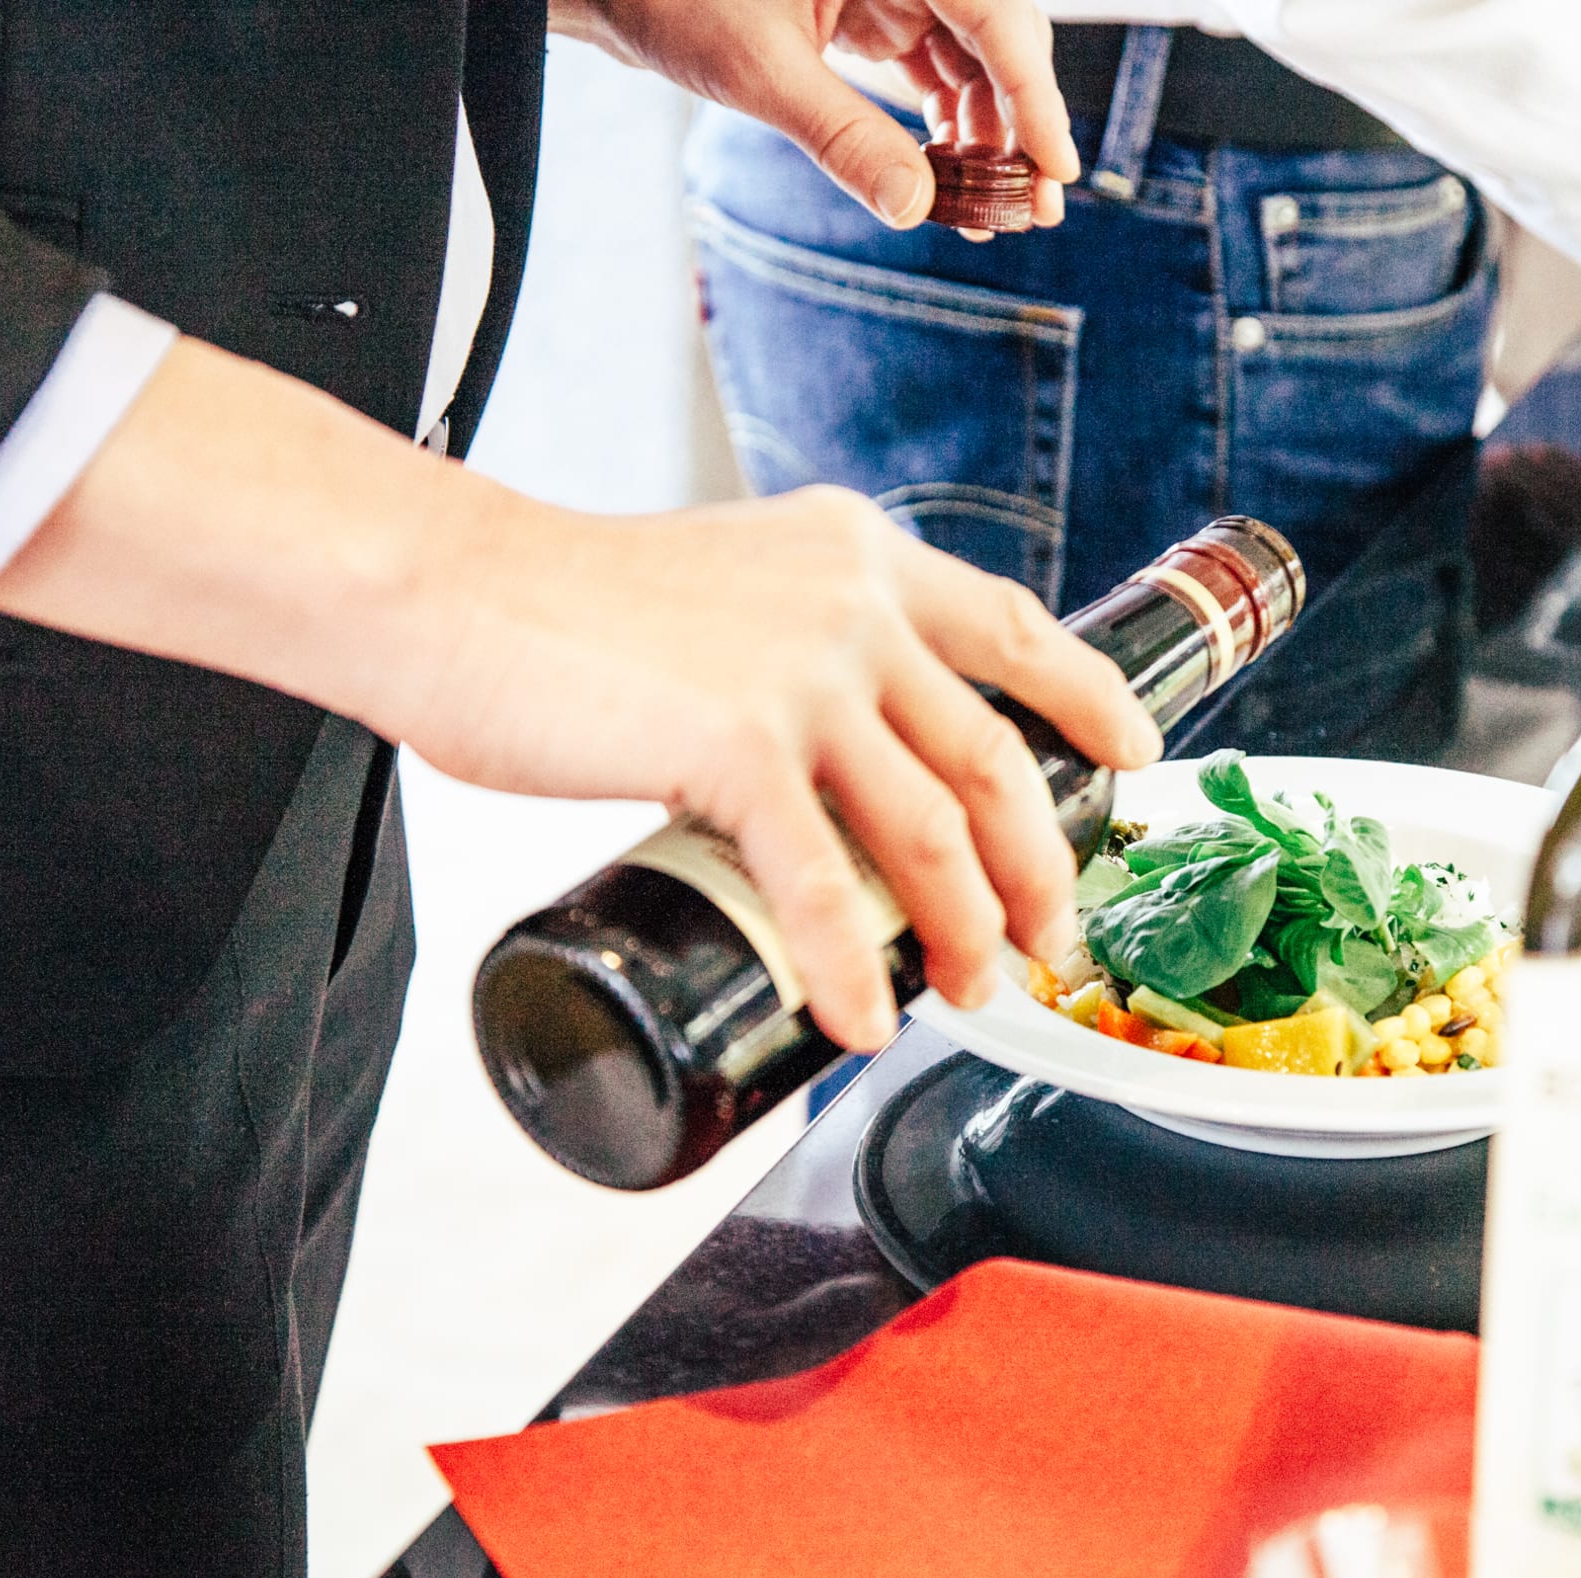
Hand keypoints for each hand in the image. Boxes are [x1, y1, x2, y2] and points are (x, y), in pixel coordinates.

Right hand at [407, 486, 1159, 1046]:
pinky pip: (823, 884)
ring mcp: (801, 673)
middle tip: (1050, 940)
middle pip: (993, 754)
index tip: (1135, 753)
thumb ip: (789, 639)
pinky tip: (862, 1020)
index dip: (1086, 698)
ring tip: (972, 993)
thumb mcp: (723, 585)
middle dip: (1039, 866)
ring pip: (931, 828)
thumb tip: (824, 749)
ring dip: (964, 928)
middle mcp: (850, 603)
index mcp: (855, 555)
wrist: (445, 586)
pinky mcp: (736, 744)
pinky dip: (852, 966)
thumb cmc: (559, 603)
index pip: (1012, 625)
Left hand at [555, 0, 1076, 228]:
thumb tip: (916, 209)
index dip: (1035, 94)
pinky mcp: (878, 16)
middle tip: (1038, 208)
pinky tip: (954, 186)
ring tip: (996, 213)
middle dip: (1023, 123)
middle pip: (1001, 37)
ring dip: (991, 138)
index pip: (995, 15)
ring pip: (977, 62)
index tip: (1058, 165)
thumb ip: (841, 136)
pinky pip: (939, 72)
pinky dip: (951, 130)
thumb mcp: (757, 69)